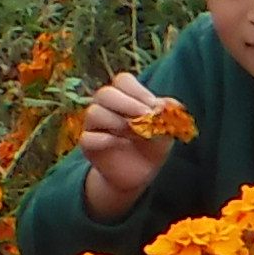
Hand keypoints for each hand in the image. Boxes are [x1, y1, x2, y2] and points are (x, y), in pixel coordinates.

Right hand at [73, 69, 176, 218]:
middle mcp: (106, 107)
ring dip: (115, 120)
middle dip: (126, 103)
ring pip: (94, 112)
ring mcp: (95, 126)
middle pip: (105, 93)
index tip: (153, 106)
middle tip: (145, 115)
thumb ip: (167, 115)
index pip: (123, 81)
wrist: (141, 173)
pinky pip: (86, 138)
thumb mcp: (166, 129)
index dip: (138, 90)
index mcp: (124, 98)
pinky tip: (119, 143)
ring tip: (133, 132)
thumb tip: (163, 105)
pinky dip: (102, 139)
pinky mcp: (89, 146)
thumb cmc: (152, 145)